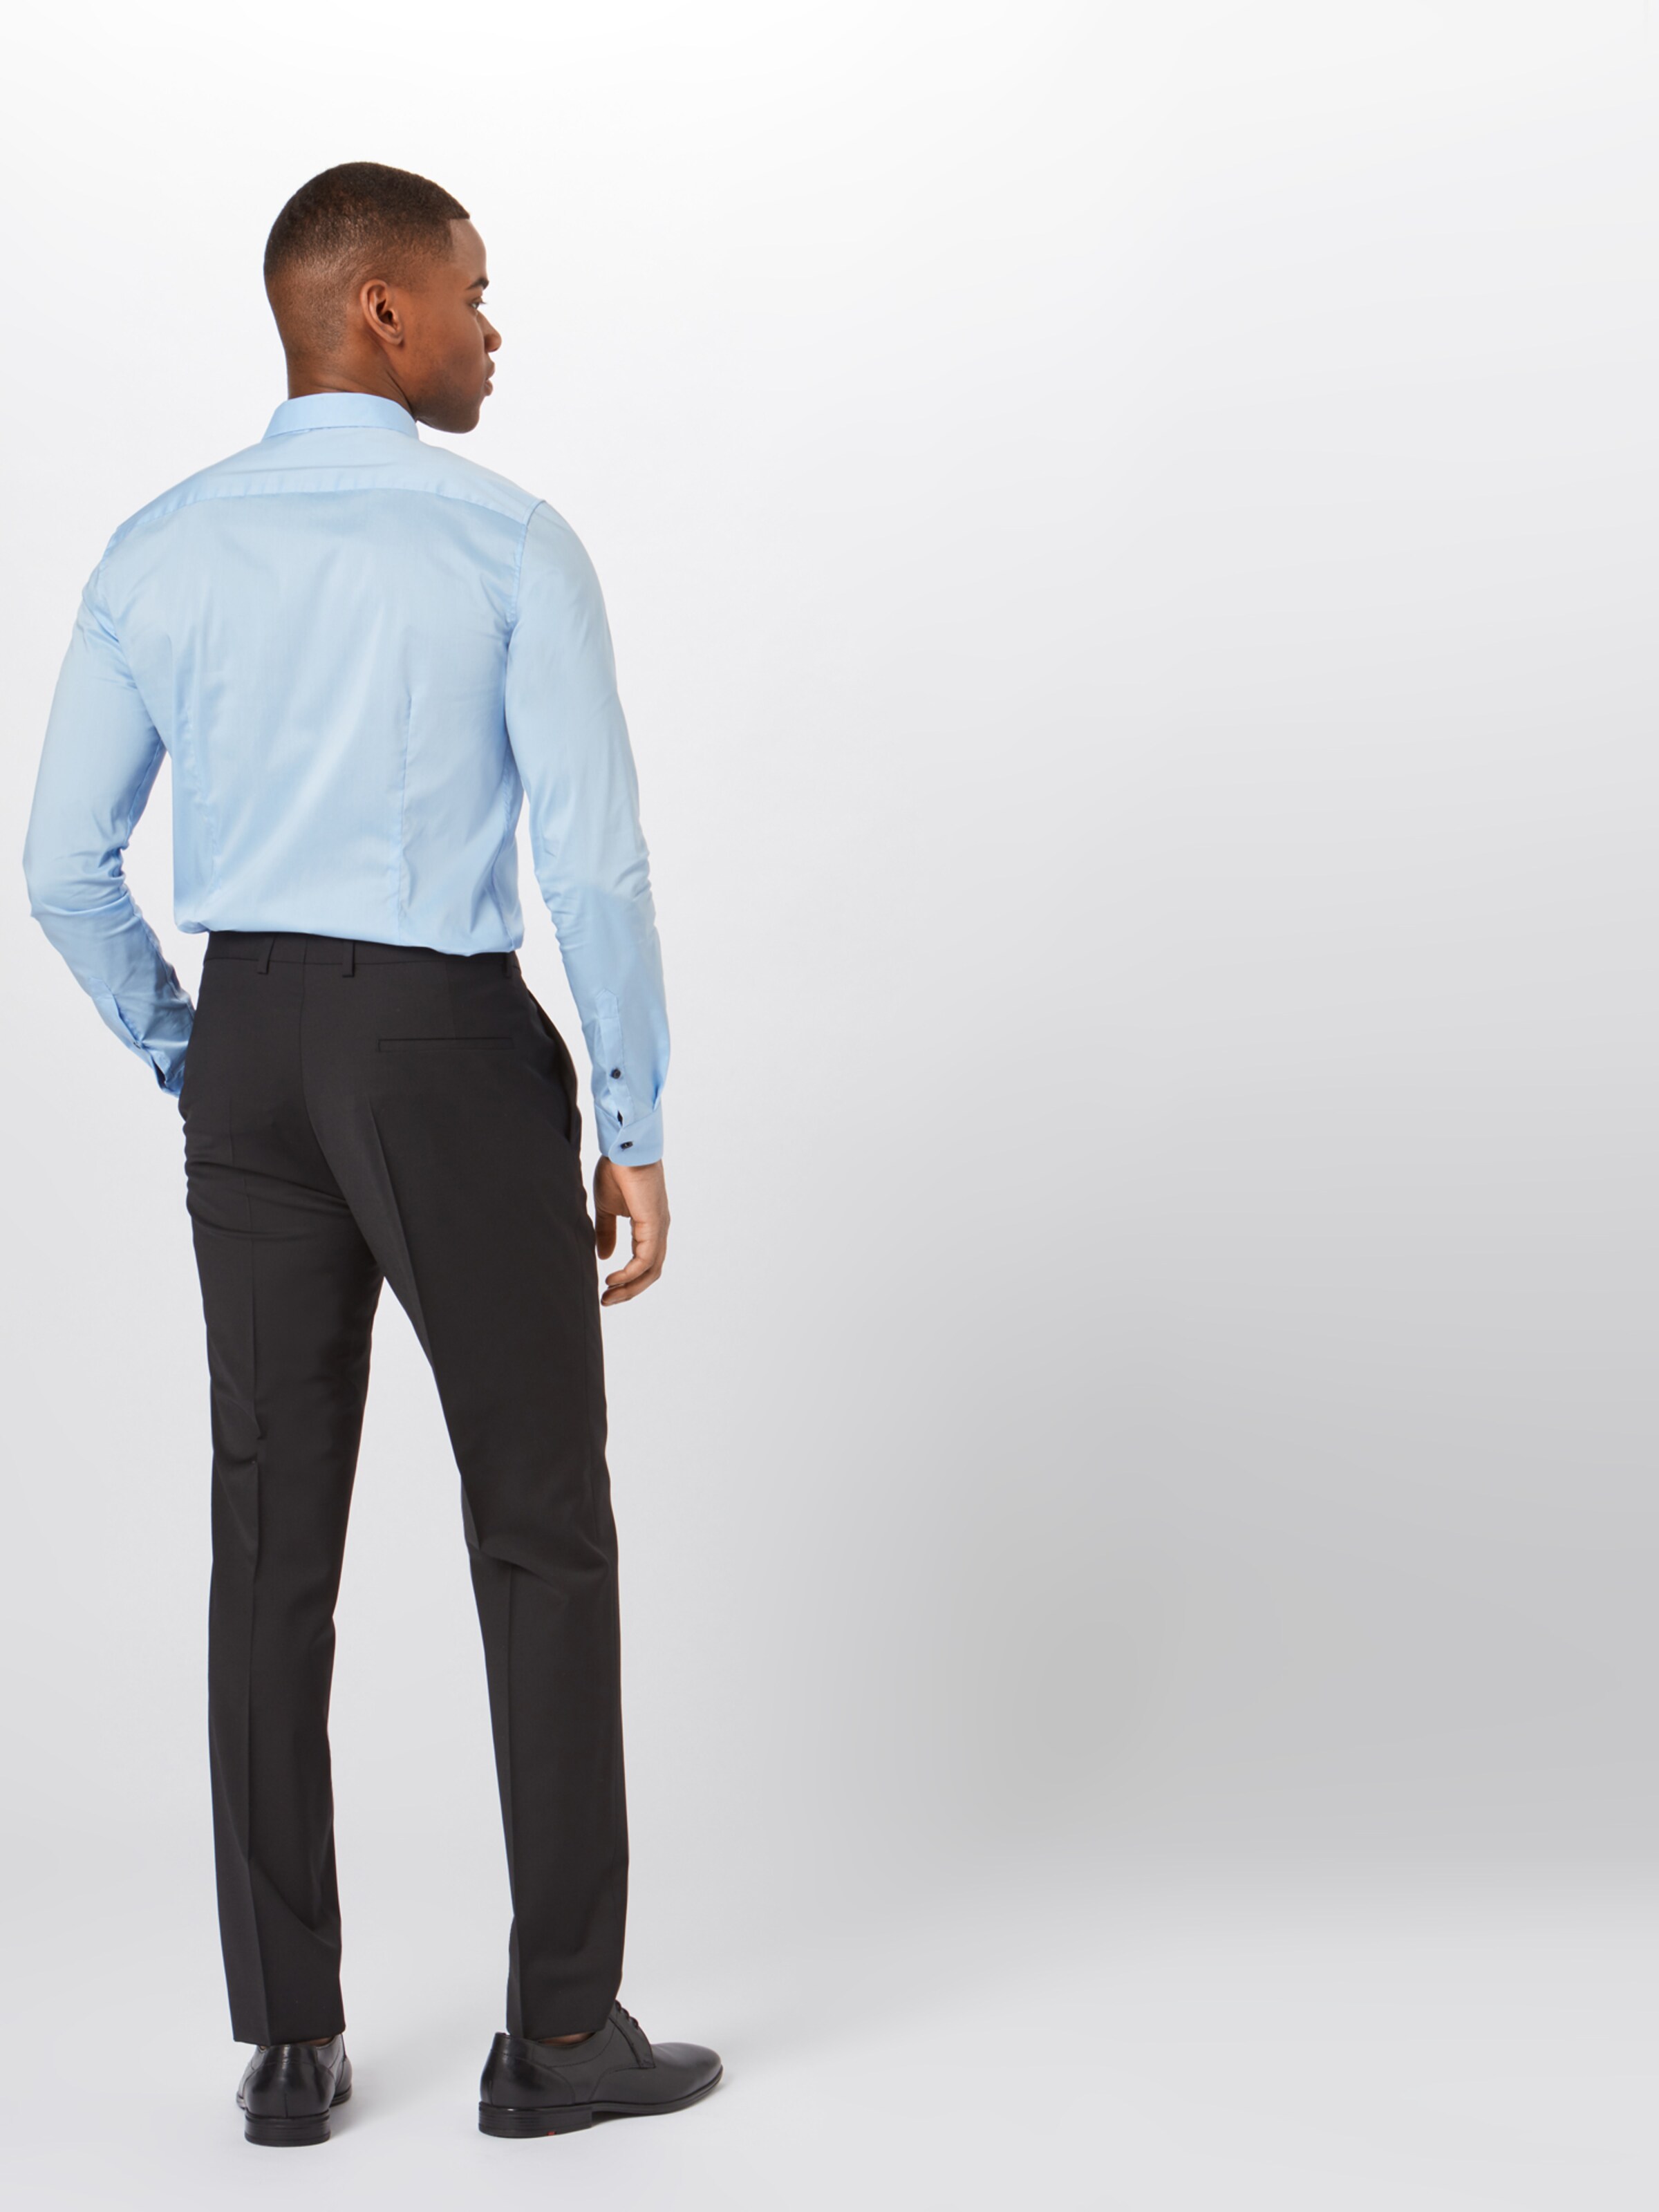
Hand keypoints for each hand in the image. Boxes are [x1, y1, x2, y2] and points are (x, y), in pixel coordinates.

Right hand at [593, 1157, 669, 1304]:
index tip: (606, 1289)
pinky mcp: (654, 1224)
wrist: (622, 1148)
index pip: (644, 1262)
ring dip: (629, 1287)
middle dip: (628, 1290)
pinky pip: (645, 1259)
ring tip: (608, 1296)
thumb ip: (607, 1233)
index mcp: (649, 1225)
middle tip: (607, 1301)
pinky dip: (630, 1273)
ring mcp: (659, 1227)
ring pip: (650, 1270)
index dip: (627, 1280)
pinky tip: (613, 1278)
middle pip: (650, 1272)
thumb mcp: (606, 1209)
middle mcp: (658, 1229)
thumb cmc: (616, 1171)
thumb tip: (606, 1256)